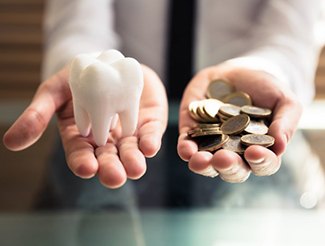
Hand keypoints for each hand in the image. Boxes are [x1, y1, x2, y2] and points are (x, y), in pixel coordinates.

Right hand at [3, 65, 167, 187]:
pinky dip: (150, 141)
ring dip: (133, 161)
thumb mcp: (54, 91)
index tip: (86, 168)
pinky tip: (150, 147)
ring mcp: (128, 132)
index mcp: (81, 137)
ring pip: (131, 151)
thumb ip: (37, 115)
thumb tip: (11, 142)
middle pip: (108, 159)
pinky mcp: (147, 122)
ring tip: (135, 168)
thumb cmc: (77, 78)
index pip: (80, 155)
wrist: (107, 62)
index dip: (82, 162)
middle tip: (114, 177)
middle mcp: (106, 140)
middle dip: (111, 169)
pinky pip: (149, 134)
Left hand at [177, 63, 301, 182]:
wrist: (237, 72)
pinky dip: (185, 150)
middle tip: (224, 159)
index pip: (263, 164)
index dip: (260, 162)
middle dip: (228, 167)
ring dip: (203, 165)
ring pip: (206, 164)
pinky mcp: (192, 133)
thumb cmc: (265, 89)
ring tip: (201, 161)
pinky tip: (186, 149)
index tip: (255, 152)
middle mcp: (235, 153)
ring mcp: (212, 144)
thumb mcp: (283, 100)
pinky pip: (186, 146)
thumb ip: (286, 122)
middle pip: (232, 170)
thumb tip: (280, 146)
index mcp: (260, 150)